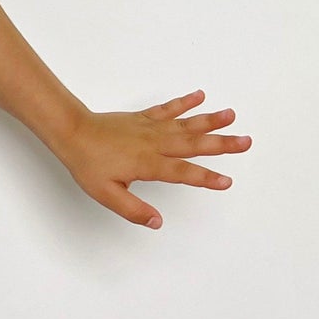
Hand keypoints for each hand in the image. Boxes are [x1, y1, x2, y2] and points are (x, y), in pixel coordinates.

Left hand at [54, 91, 250, 229]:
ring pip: (185, 124)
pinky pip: (168, 109)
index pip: (183, 172)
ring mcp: (150, 128)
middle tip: (246, 141)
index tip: (226, 181)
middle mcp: (154, 143)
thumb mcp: (106, 194)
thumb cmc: (87, 163)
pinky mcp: (143, 118)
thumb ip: (132, 209)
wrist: (72, 132)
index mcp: (147, 163)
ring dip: (210, 120)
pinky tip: (200, 96)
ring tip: (232, 115)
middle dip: (221, 144)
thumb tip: (157, 222)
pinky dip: (184, 102)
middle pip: (193, 144)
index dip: (205, 177)